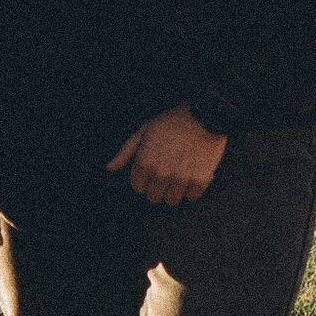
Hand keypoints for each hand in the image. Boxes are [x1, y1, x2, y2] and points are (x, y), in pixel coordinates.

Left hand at [107, 106, 228, 205]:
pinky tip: (193, 175)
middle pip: (154, 197)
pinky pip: (192, 197)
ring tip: (181, 174)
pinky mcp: (199, 181)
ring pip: (172, 200)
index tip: (153, 170)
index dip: (144, 179)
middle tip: (168, 172)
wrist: (204, 115)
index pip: (138, 187)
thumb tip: (110, 168)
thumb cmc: (172, 121)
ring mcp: (180, 179)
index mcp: (145, 163)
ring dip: (175, 190)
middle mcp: (161, 174)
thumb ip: (126, 152)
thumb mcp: (144, 130)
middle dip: (158, 187)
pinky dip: (192, 189)